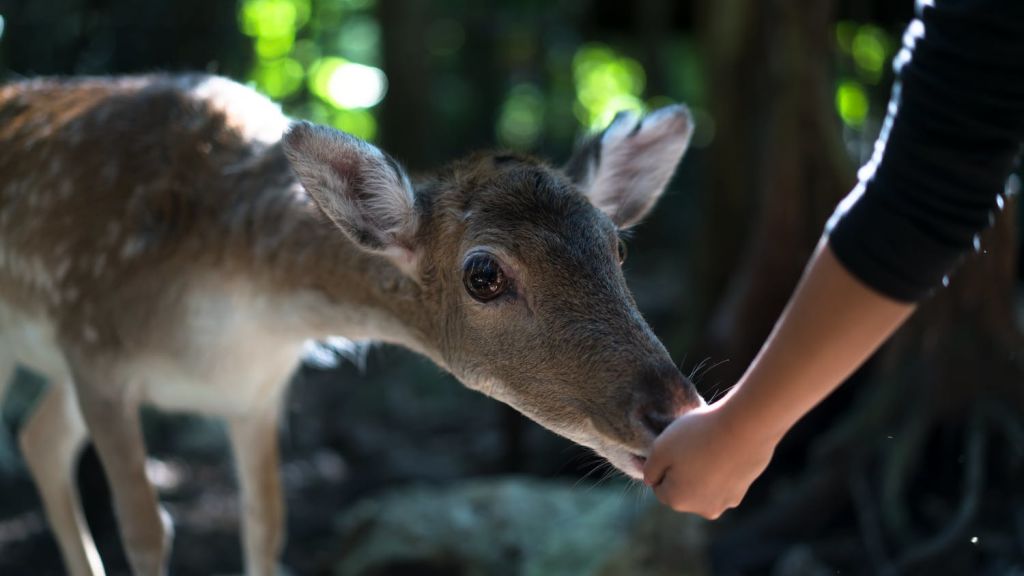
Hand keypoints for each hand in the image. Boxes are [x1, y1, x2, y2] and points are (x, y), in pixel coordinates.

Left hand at [643, 402, 778, 518]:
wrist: (745, 427)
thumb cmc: (697, 436)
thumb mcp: (660, 447)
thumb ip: (649, 469)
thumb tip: (650, 481)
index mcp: (677, 500)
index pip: (659, 486)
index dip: (662, 465)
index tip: (672, 446)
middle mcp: (701, 509)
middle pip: (682, 490)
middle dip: (682, 472)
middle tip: (690, 445)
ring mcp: (725, 502)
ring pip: (704, 487)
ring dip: (702, 472)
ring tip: (708, 446)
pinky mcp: (742, 492)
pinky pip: (723, 482)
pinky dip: (721, 470)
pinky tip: (724, 451)